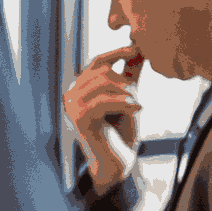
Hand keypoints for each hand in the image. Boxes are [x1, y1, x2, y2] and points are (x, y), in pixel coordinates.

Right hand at [63, 45, 144, 186]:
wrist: (117, 161)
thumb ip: (130, 75)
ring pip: (103, 85)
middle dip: (125, 81)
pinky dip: (123, 103)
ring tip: (137, 105)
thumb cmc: (121, 130)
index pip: (97, 62)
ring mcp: (73, 107)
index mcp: (82, 87)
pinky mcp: (79, 119)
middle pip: (102, 72)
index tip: (137, 48)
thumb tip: (139, 50)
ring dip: (126, 93)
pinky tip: (137, 109)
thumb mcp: (127, 97)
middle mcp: (72, 94)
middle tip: (137, 96)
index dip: (116, 53)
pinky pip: (103, 101)